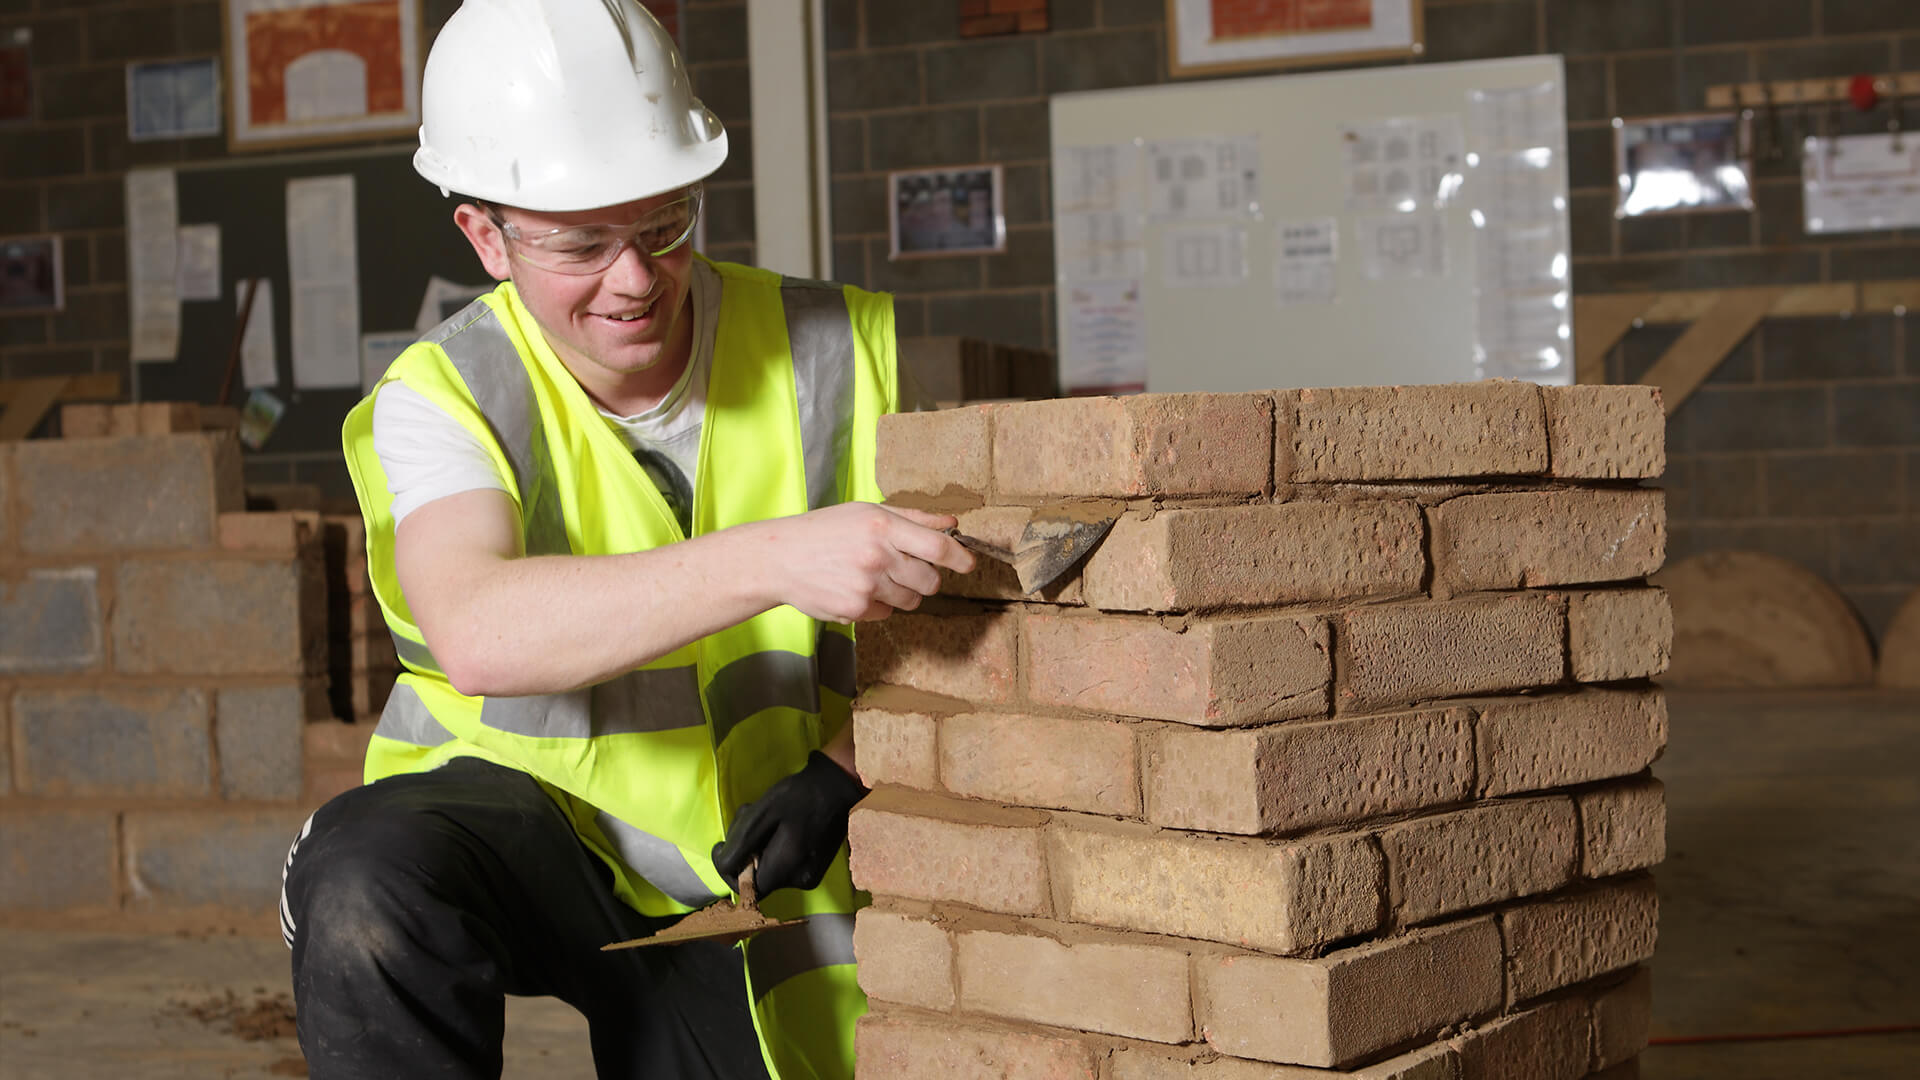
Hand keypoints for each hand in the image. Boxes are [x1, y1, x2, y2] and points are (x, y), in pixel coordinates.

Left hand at [712, 751, 868, 894]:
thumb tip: (723, 864)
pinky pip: (782, 868)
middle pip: (756, 878)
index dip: (729, 868)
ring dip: (758, 848)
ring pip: (767, 872)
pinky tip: (780, 828)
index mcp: (787, 868)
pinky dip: (773, 850)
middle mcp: (799, 881)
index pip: (744, 886)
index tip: (724, 844)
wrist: (839, 786)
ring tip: (767, 819)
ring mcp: (809, 877)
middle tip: (749, 819)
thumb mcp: (763, 812)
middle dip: (745, 852)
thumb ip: (740, 843)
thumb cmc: (800, 795)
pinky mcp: (813, 870)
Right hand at [750, 502, 974, 622]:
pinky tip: (856, 588)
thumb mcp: (867, 512)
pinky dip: (878, 604)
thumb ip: (913, 518)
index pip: (938, 547)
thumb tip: (952, 524)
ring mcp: (866, 585)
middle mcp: (877, 555)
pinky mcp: (855, 609)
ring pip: (912, 600)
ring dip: (903, 592)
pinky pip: (887, 613)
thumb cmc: (825, 531)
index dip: (961, 558)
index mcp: (883, 526)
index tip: (969, 563)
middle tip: (906, 569)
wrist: (780, 558)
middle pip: (931, 580)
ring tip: (875, 577)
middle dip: (927, 578)